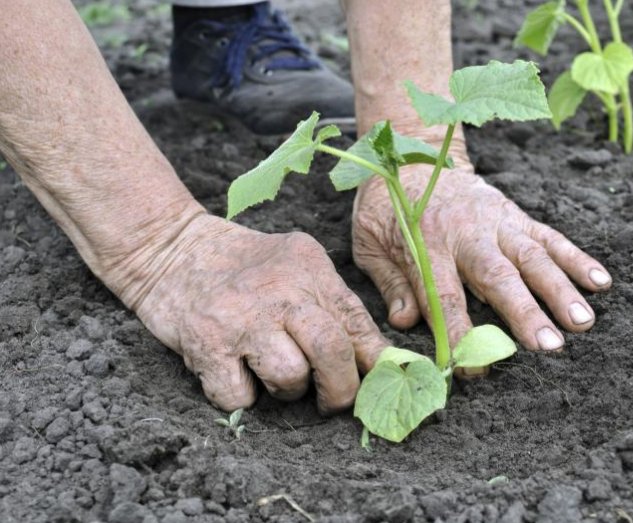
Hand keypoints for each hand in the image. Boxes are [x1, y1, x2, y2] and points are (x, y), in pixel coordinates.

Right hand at [130, 214, 388, 412]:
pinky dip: (241, 397)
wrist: (171, 250)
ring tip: (272, 372)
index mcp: (309, 270)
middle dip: (340, 389)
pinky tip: (235, 373)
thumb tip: (378, 360)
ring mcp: (242, 319)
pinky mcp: (206, 345)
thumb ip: (334, 305)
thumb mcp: (297, 267)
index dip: (375, 361)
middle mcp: (279, 292)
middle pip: (331, 352)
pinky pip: (240, 398)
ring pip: (290, 378)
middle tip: (332, 399)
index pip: (357, 322)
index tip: (377, 382)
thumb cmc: (244, 268)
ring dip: (287, 391)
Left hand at [352, 163, 610, 363]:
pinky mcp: (516, 215)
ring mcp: (497, 222)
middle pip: (498, 277)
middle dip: (525, 313)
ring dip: (560, 290)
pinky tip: (601, 282)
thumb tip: (405, 323)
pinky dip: (576, 258)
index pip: (444, 295)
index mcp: (426, 243)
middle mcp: (467, 232)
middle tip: (549, 346)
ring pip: (533, 257)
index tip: (471, 369)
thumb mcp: (370, 244)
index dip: (458, 334)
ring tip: (583, 322)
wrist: (412, 156)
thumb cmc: (388, 208)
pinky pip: (550, 237)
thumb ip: (390, 283)